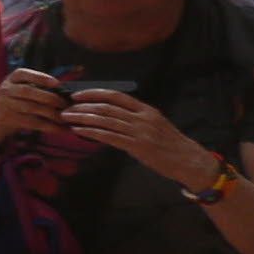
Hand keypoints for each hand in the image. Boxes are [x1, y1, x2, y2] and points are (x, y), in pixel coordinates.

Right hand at [0, 69, 69, 151]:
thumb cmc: (14, 103)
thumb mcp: (19, 91)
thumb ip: (35, 88)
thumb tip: (64, 92)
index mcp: (10, 80)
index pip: (23, 74)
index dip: (40, 77)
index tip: (57, 83)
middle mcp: (5, 90)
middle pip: (29, 91)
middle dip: (50, 98)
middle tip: (66, 105)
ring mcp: (4, 105)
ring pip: (32, 108)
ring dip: (52, 113)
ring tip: (66, 117)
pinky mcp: (8, 120)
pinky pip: (33, 123)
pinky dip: (50, 126)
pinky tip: (61, 129)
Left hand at [64, 85, 210, 183]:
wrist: (188, 160)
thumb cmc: (169, 143)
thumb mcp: (154, 124)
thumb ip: (134, 117)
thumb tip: (109, 113)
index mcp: (146, 109)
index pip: (116, 95)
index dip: (94, 93)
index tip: (76, 95)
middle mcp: (142, 118)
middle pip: (106, 107)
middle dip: (82, 106)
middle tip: (65, 108)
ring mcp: (140, 132)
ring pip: (105, 120)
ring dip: (82, 118)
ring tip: (66, 117)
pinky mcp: (137, 146)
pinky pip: (109, 136)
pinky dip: (91, 132)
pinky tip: (78, 131)